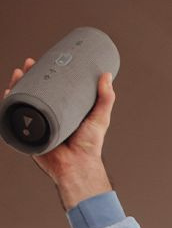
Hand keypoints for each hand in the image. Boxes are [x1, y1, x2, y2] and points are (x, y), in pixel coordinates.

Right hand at [4, 59, 114, 203]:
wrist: (77, 166)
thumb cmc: (89, 147)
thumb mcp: (99, 118)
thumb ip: (105, 99)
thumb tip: (106, 76)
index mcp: (62, 111)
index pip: (49, 88)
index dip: (42, 74)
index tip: (41, 61)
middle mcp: (48, 116)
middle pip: (32, 92)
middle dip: (27, 76)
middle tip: (29, 64)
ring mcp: (37, 125)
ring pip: (22, 102)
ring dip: (16, 87)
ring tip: (18, 76)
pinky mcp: (29, 135)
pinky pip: (16, 119)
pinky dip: (9, 106)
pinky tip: (9, 94)